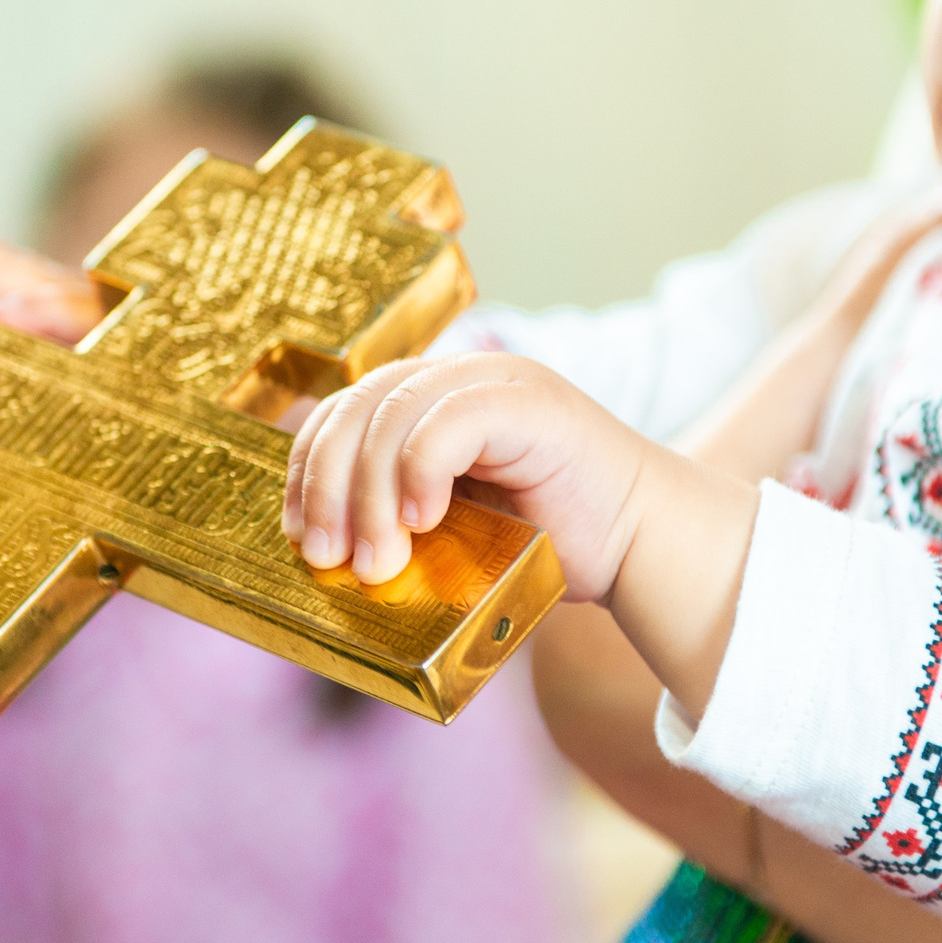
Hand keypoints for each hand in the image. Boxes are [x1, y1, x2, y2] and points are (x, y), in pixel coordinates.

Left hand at [285, 354, 760, 711]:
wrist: (641, 548)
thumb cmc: (547, 549)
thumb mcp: (451, 532)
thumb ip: (395, 520)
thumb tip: (320, 551)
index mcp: (430, 401)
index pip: (342, 411)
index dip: (307, 468)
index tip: (300, 535)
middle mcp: (458, 378)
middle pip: (356, 406)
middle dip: (327, 485)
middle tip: (327, 558)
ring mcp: (496, 382)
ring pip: (393, 415)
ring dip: (369, 496)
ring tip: (378, 564)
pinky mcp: (531, 402)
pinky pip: (450, 421)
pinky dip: (421, 471)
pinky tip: (425, 522)